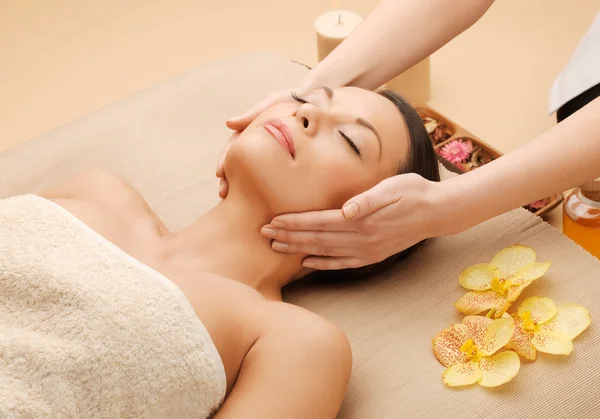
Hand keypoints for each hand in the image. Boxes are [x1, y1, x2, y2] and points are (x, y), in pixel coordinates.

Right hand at [219, 88, 301, 197]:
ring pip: (256, 173)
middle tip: (224, 193)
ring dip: (243, 186)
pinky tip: (264, 202)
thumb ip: (256, 112)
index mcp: (255, 131)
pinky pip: (277, 177)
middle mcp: (262, 145)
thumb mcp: (277, 102)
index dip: (226, 160)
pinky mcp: (290, 162)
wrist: (324, 104)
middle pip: (241, 163)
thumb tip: (229, 123)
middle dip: (230, 179)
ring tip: (235, 200)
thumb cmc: (298, 100)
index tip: (220, 173)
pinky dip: (268, 189)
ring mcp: (274, 154)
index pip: (235, 147)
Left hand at [260, 173, 446, 269]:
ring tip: (276, 248)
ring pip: (324, 252)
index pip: (318, 222)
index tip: (271, 222)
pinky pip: (341, 263)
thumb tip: (347, 209)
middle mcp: (360, 240)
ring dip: (298, 250)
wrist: (438, 212)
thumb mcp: (392, 188)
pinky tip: (306, 263)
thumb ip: (368, 199)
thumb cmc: (413, 192)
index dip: (293, 223)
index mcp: (361, 221)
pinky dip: (321, 264)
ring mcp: (366, 251)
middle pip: (315, 239)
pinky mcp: (372, 256)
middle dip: (287, 237)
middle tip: (262, 235)